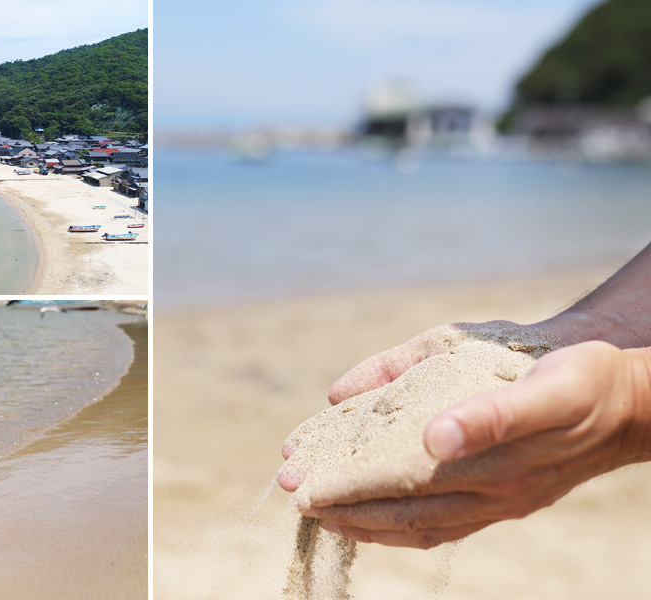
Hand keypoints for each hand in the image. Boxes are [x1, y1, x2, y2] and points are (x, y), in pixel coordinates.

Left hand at [297, 341, 650, 548]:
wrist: (629, 402)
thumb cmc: (581, 381)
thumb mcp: (544, 387)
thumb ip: (491, 414)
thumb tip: (432, 436)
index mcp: (495, 465)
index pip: (405, 485)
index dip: (352, 488)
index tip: (307, 488)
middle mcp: (494, 494)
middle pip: (405, 512)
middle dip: (347, 507)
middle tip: (297, 500)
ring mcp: (500, 504)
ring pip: (421, 525)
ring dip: (370, 522)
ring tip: (326, 516)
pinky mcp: (506, 503)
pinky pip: (445, 526)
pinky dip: (406, 529)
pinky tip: (382, 525)